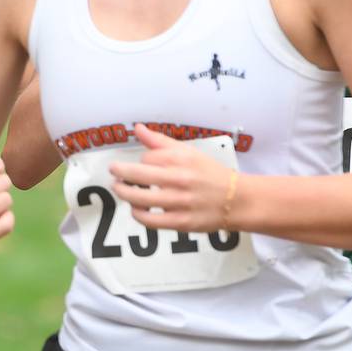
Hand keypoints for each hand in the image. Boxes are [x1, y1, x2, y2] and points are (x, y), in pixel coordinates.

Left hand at [109, 124, 233, 230]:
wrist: (237, 200)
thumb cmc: (210, 174)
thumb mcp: (189, 152)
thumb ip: (160, 141)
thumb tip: (138, 128)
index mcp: (181, 159)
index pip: (146, 158)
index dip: (140, 161)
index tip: (144, 165)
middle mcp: (179, 179)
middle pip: (136, 174)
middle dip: (119, 172)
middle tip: (114, 172)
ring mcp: (179, 202)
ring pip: (139, 198)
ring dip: (124, 193)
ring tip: (120, 190)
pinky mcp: (180, 222)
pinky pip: (149, 220)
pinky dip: (137, 214)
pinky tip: (136, 209)